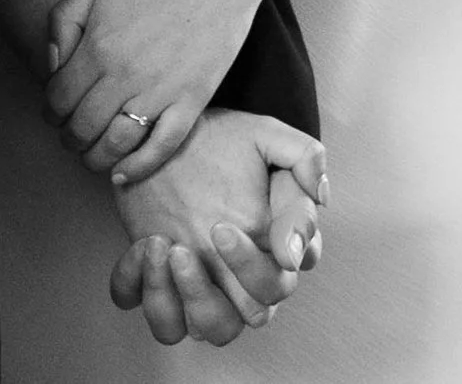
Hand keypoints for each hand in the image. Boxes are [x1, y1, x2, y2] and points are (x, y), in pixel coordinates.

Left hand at [44, 0, 266, 180]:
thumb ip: (63, 21)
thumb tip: (54, 66)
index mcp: (97, 47)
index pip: (59, 99)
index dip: (50, 112)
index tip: (54, 115)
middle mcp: (124, 76)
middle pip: (82, 128)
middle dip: (69, 139)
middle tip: (71, 138)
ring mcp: (159, 93)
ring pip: (116, 145)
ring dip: (96, 159)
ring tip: (92, 157)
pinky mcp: (191, 103)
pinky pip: (161, 148)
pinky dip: (138, 168)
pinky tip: (123, 174)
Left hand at [106, 111, 326, 346]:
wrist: (164, 134)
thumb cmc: (219, 140)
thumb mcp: (262, 133)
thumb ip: (302, 155)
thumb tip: (320, 195)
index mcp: (272, 249)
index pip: (282, 280)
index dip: (259, 264)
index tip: (226, 227)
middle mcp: (241, 277)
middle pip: (252, 316)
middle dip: (229, 280)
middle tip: (206, 230)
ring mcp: (202, 285)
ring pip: (206, 330)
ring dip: (183, 298)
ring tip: (164, 247)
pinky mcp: (162, 284)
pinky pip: (158, 315)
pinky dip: (144, 290)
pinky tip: (141, 246)